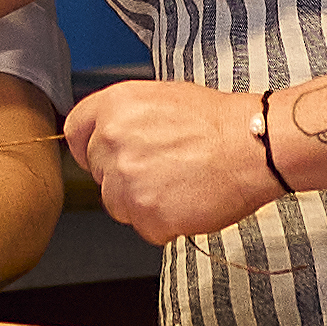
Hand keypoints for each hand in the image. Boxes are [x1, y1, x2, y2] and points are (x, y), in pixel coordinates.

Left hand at [64, 77, 279, 245]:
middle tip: (161, 170)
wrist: (252, 146)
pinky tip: (187, 201)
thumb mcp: (161, 97)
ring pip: (116, 205)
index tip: (103, 157)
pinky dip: (164, 223)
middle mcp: (111, 142)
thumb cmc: (217, 121)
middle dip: (122, 177)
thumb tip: (107, 135)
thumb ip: (125, 117)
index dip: (89, 147)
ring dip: (141, 202)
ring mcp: (126, 181)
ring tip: (177, 184)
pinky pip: (144, 228)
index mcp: (113, 107)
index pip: (74, 132)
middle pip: (98, 173)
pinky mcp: (146, 215)